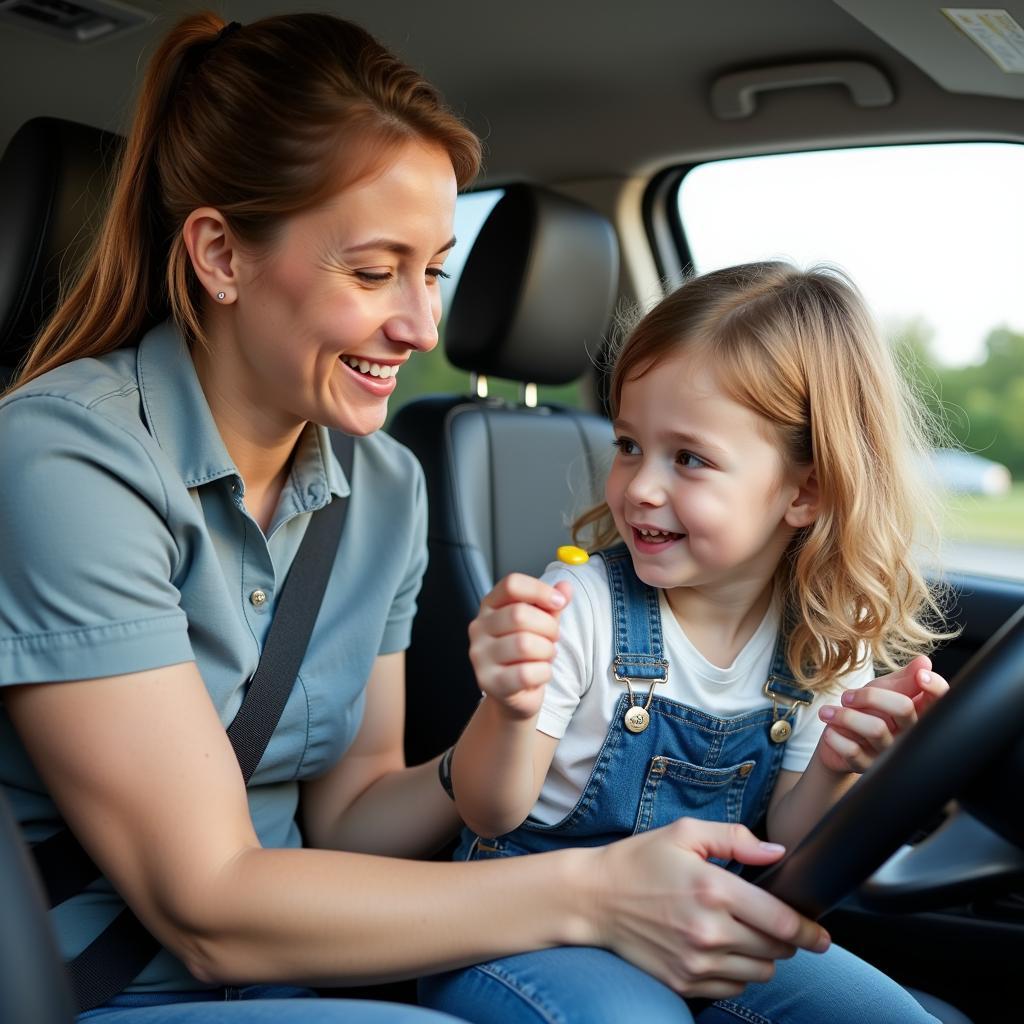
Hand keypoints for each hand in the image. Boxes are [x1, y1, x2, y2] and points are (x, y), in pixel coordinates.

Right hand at [468, 573, 572, 719]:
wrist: (515, 692)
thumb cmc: (527, 653)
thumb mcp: (541, 623)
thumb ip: (552, 605)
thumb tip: (566, 587)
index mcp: (490, 606)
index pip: (511, 584)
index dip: (540, 590)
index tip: (559, 602)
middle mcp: (479, 628)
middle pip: (519, 614)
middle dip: (548, 627)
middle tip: (553, 638)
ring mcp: (480, 656)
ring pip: (524, 644)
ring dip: (547, 652)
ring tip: (545, 656)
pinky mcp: (488, 682)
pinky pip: (526, 673)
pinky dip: (543, 673)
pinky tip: (540, 674)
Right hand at [592, 818, 829, 997]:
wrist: (592, 900)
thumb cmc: (639, 861)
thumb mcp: (684, 834)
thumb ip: (735, 838)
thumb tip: (778, 854)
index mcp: (713, 890)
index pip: (781, 922)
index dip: (809, 930)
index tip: (821, 934)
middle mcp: (708, 931)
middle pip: (776, 951)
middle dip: (786, 940)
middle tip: (775, 925)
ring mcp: (695, 962)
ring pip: (759, 974)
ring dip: (763, 958)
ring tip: (746, 937)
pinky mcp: (683, 983)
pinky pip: (733, 989)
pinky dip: (738, 974)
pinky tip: (723, 952)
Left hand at [815, 654, 948, 775]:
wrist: (837, 740)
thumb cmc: (866, 710)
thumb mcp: (883, 689)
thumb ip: (903, 678)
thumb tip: (924, 661)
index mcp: (916, 713)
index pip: (940, 701)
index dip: (935, 687)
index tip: (920, 676)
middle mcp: (909, 735)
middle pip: (904, 708)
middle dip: (870, 696)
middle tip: (847, 697)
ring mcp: (890, 753)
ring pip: (876, 729)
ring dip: (845, 716)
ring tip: (828, 712)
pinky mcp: (868, 767)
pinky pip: (853, 750)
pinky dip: (835, 737)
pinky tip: (830, 731)